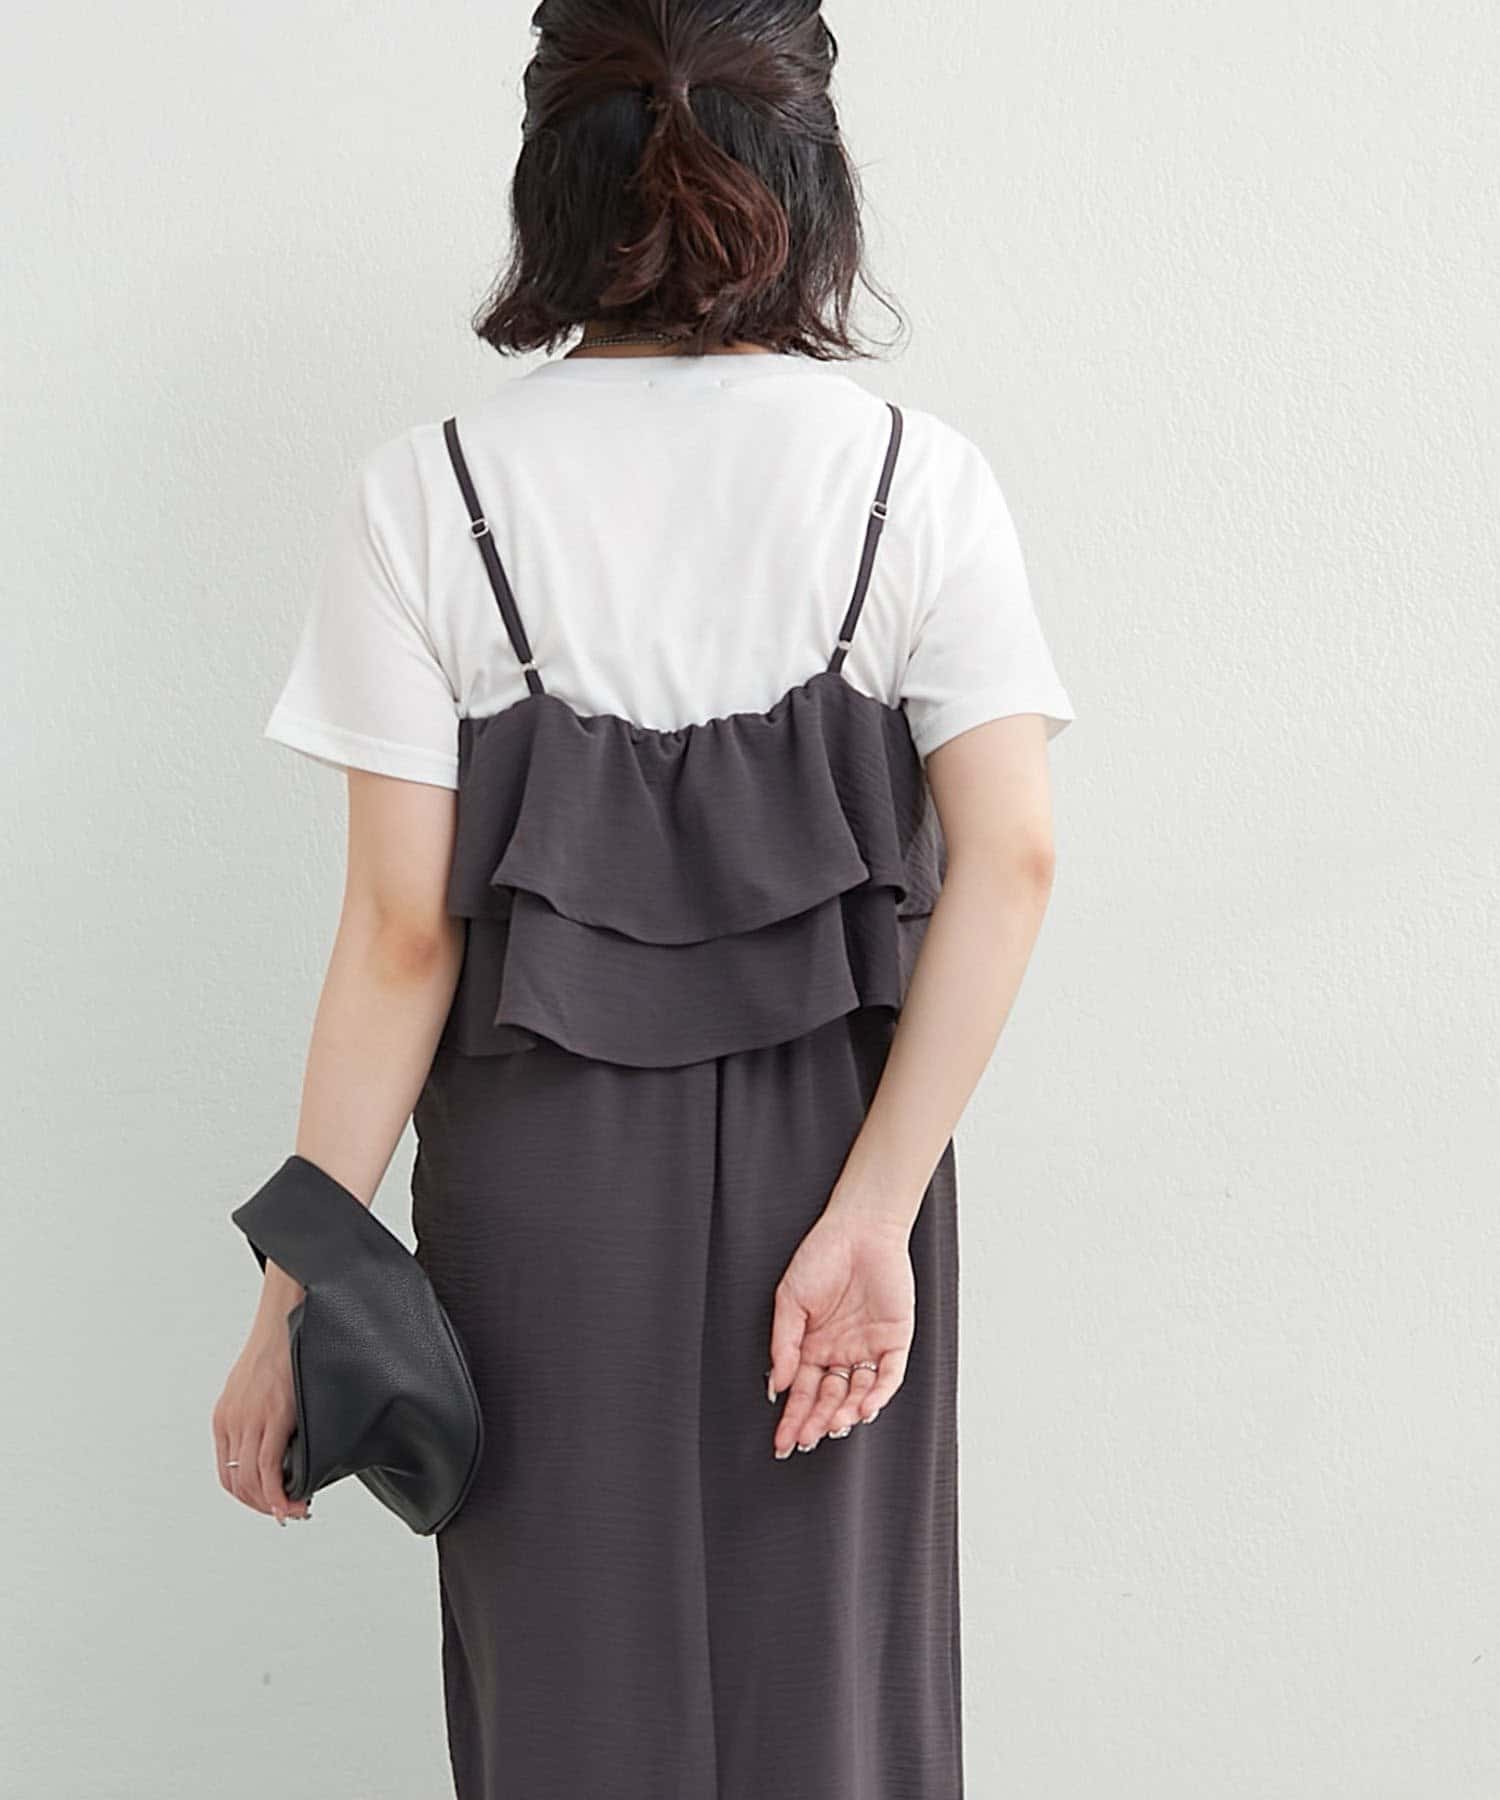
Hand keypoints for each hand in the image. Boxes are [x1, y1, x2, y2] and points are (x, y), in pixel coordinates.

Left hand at [211, 1289, 311, 1524]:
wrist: (283, 1318)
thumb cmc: (279, 1348)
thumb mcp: (257, 1388)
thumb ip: (260, 1417)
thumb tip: (279, 1441)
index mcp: (225, 1418)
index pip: (229, 1474)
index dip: (249, 1498)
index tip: (270, 1505)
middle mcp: (231, 1423)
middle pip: (238, 1484)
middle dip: (262, 1505)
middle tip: (287, 1513)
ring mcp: (249, 1421)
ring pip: (252, 1481)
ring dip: (272, 1504)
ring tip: (294, 1510)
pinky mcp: (272, 1417)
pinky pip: (269, 1468)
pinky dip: (278, 1493)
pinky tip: (291, 1501)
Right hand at [767, 1208, 914, 1456]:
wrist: (859, 1228)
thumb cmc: (821, 1256)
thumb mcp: (789, 1299)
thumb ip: (783, 1343)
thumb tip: (778, 1385)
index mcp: (812, 1346)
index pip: (802, 1393)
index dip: (792, 1419)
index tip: (781, 1443)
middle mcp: (840, 1353)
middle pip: (828, 1399)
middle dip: (815, 1422)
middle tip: (804, 1441)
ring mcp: (868, 1348)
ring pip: (858, 1394)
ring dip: (844, 1412)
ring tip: (832, 1424)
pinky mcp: (895, 1340)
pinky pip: (888, 1376)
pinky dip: (877, 1394)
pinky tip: (862, 1408)